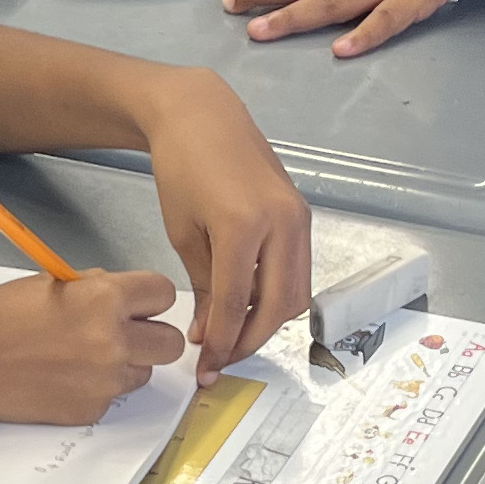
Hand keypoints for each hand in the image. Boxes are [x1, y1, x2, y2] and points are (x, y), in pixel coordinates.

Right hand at [0, 269, 183, 422]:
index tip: (139, 304)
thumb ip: (97, 287)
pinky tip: (65, 376)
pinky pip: (113, 397)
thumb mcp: (55, 283)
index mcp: (105, 299)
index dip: (150, 299)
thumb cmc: (0, 317)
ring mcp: (105, 380)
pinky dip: (97, 388)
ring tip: (84, 356)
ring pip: (144, 373)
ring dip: (125, 364)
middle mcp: (113, 341)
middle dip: (151, 335)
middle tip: (125, 333)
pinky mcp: (91, 409)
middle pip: (170, 342)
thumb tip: (123, 295)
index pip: (164, 294)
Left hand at [136, 77, 312, 374]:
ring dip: (268, 321)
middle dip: (250, 340)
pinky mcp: (302, 215)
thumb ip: (204, 287)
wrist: (203, 116)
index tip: (207, 367)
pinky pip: (298, 270)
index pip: (238, 302)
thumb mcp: (183, 233)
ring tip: (234, 333)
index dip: (222, 341)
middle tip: (222, 358)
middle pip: (279, 306)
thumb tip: (210, 335)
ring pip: (297, 293)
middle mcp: (281, 222)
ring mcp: (298, 218)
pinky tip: (248, 303)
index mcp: (243, 225)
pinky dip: (277, 294)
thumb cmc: (182, 167)